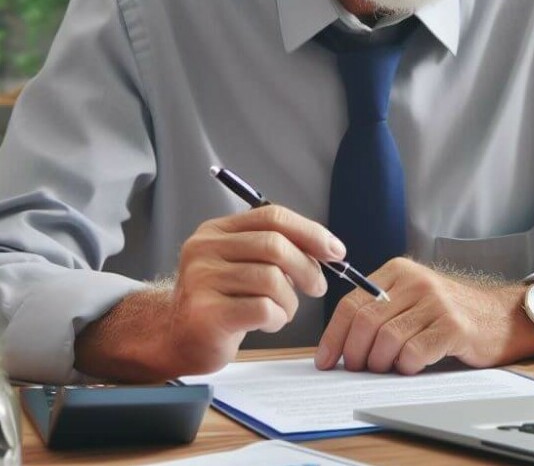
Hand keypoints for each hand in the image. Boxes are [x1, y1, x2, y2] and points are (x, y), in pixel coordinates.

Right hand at [76, 205, 345, 380]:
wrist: (176, 339)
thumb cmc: (221, 301)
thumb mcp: (243, 264)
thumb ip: (276, 250)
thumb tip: (327, 249)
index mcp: (216, 230)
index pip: (272, 216)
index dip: (310, 231)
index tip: (335, 251)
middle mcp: (204, 249)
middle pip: (274, 245)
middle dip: (307, 266)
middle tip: (318, 286)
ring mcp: (201, 280)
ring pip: (272, 280)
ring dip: (290, 300)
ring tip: (282, 311)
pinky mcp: (206, 314)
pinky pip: (264, 308)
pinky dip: (278, 318)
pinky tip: (268, 323)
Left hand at [314, 257, 533, 374]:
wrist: (499, 315)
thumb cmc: (448, 312)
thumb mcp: (412, 297)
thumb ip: (381, 309)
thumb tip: (341, 345)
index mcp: (398, 270)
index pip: (352, 302)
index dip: (334, 335)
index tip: (326, 360)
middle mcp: (415, 281)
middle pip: (365, 322)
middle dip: (355, 354)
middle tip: (357, 369)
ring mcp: (436, 302)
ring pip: (386, 339)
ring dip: (379, 363)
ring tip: (386, 368)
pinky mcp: (454, 327)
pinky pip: (414, 353)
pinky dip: (405, 367)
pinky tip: (410, 367)